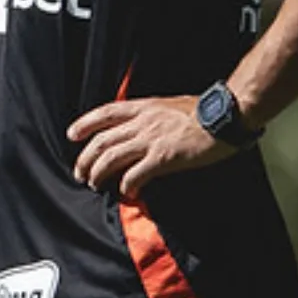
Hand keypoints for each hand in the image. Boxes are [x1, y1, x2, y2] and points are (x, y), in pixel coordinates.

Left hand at [68, 96, 232, 198]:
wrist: (225, 116)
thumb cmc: (202, 111)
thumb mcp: (168, 105)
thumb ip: (150, 115)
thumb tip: (137, 127)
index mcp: (142, 108)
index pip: (104, 113)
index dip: (85, 124)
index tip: (72, 135)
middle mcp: (141, 123)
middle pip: (102, 141)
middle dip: (86, 158)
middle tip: (79, 172)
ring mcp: (151, 140)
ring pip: (112, 158)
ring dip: (99, 173)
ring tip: (94, 183)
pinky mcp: (163, 158)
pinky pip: (136, 174)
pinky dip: (127, 185)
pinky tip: (126, 192)